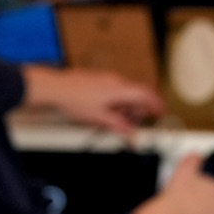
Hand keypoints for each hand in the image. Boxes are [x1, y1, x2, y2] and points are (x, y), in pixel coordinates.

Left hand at [20, 65, 164, 136]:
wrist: (53, 87)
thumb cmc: (73, 99)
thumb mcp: (99, 118)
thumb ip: (119, 126)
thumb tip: (132, 134)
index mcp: (120, 89)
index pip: (147, 94)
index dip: (157, 104)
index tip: (161, 113)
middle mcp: (115, 81)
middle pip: (137, 94)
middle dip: (138, 109)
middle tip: (133, 124)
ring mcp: (105, 79)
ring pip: (125, 93)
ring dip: (125, 107)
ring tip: (115, 120)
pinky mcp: (96, 80)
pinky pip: (113, 90)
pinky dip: (115, 102)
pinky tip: (104, 112)